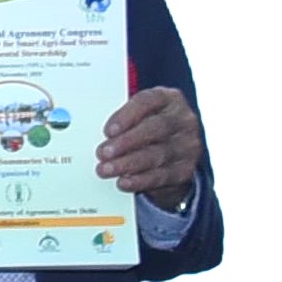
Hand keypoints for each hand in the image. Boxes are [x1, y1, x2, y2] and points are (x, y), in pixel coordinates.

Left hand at [96, 84, 205, 204]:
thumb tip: (94, 129)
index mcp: (169, 98)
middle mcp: (183, 120)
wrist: (174, 152)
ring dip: (128, 163)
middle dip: (126, 142)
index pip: (149, 101)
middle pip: (155, 128)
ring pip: (157, 154)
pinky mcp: (185, 169)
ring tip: (106, 169)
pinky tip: (123, 182)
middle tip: (102, 153)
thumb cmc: (148, 126)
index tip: (108, 130)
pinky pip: (162, 176)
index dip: (127, 115)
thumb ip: (123, 118)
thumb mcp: (139, 115)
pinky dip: (140, 180)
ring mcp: (188, 145)